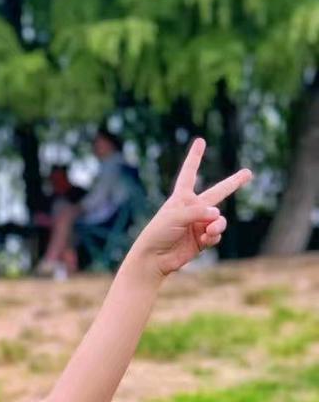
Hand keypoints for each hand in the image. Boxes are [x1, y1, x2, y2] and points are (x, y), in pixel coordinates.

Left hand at [132, 137, 251, 276]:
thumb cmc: (158, 234)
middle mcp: (192, 209)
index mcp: (181, 198)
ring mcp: (198, 224)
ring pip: (219, 219)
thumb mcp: (175, 216)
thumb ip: (198, 212)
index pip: (190, 173)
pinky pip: (216, 234)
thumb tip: (218, 216)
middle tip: (248, 173)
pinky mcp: (202, 240)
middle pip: (217, 193)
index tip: (200, 141)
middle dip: (233, 183)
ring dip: (217, 224)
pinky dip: (213, 236)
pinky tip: (205, 240)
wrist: (152, 259)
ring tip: (209, 230)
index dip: (195, 157)